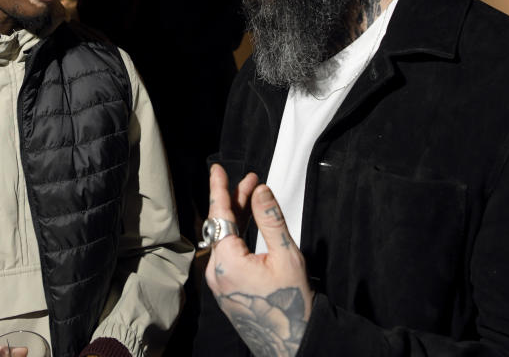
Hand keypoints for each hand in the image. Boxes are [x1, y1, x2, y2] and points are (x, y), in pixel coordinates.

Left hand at [205, 164, 313, 356]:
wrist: (291, 342)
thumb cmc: (292, 304)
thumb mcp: (286, 255)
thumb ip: (271, 220)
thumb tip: (261, 191)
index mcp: (227, 263)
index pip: (220, 216)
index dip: (219, 189)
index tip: (216, 170)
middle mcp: (216, 272)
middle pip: (221, 226)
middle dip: (235, 200)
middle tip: (250, 180)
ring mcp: (219, 282)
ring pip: (224, 240)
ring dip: (237, 217)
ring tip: (252, 196)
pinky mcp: (226, 288)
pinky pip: (227, 254)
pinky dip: (236, 236)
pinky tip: (248, 224)